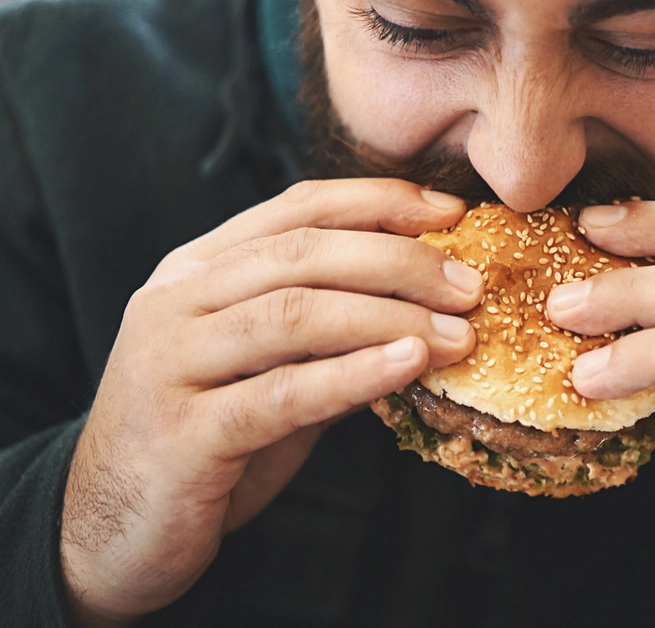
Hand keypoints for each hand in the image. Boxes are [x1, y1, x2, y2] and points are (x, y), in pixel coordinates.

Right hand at [61, 179, 481, 625]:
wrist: (107, 530)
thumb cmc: (205, 440)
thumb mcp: (267, 369)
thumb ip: (327, 332)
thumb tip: (430, 305)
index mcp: (195, 271)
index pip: (294, 209)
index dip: (378, 202)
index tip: (449, 213)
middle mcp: (175, 303)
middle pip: (302, 254)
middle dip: (399, 261)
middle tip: (470, 285)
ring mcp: (169, 363)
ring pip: (293, 314)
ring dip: (390, 317)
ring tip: (459, 333)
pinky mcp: (180, 432)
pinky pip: (280, 393)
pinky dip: (352, 375)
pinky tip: (409, 366)